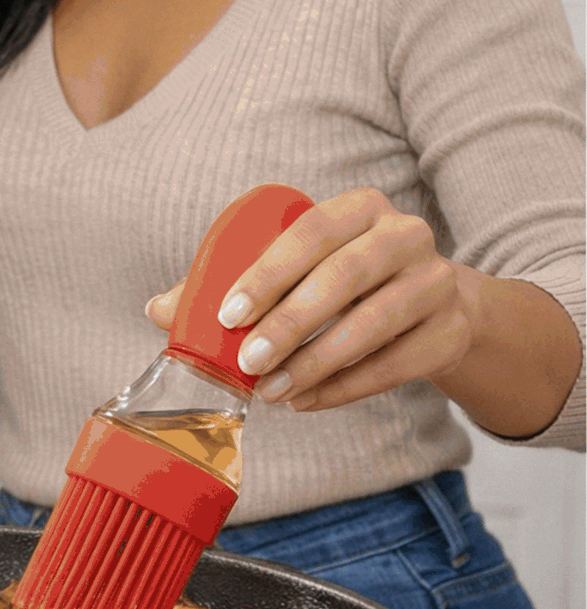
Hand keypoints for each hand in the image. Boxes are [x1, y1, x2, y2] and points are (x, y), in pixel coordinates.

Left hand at [144, 189, 475, 414]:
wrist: (439, 305)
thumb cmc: (348, 281)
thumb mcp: (301, 268)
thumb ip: (234, 282)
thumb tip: (157, 310)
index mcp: (360, 207)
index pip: (310, 232)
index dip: (268, 273)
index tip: (228, 316)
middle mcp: (406, 234)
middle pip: (345, 276)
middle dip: (290, 323)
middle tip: (248, 363)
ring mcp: (436, 281)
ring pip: (373, 324)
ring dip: (315, 363)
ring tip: (272, 391)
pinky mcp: (450, 330)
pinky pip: (395, 365)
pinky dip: (345, 387)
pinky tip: (305, 400)